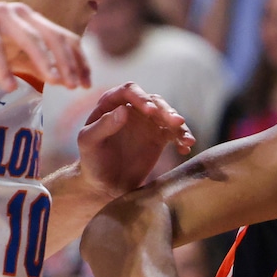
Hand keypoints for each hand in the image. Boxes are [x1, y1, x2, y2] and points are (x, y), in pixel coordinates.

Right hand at [0, 2, 89, 91]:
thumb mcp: (11, 59)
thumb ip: (35, 66)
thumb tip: (64, 80)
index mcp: (32, 21)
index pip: (65, 39)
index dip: (79, 62)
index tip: (86, 85)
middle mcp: (20, 13)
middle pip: (53, 37)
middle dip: (67, 63)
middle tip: (74, 87)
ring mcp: (0, 12)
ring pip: (30, 38)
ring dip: (44, 62)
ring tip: (53, 83)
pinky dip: (3, 66)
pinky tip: (8, 86)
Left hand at [77, 82, 194, 199]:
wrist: (104, 185)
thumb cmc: (91, 161)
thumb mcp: (89, 143)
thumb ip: (103, 126)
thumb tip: (124, 109)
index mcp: (111, 103)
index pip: (129, 91)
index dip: (141, 98)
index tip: (151, 111)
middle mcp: (132, 108)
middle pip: (154, 101)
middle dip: (167, 111)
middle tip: (177, 122)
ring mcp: (147, 122)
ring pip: (168, 115)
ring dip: (179, 125)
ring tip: (187, 139)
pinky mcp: (159, 138)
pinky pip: (174, 133)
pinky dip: (182, 139)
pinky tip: (185, 148)